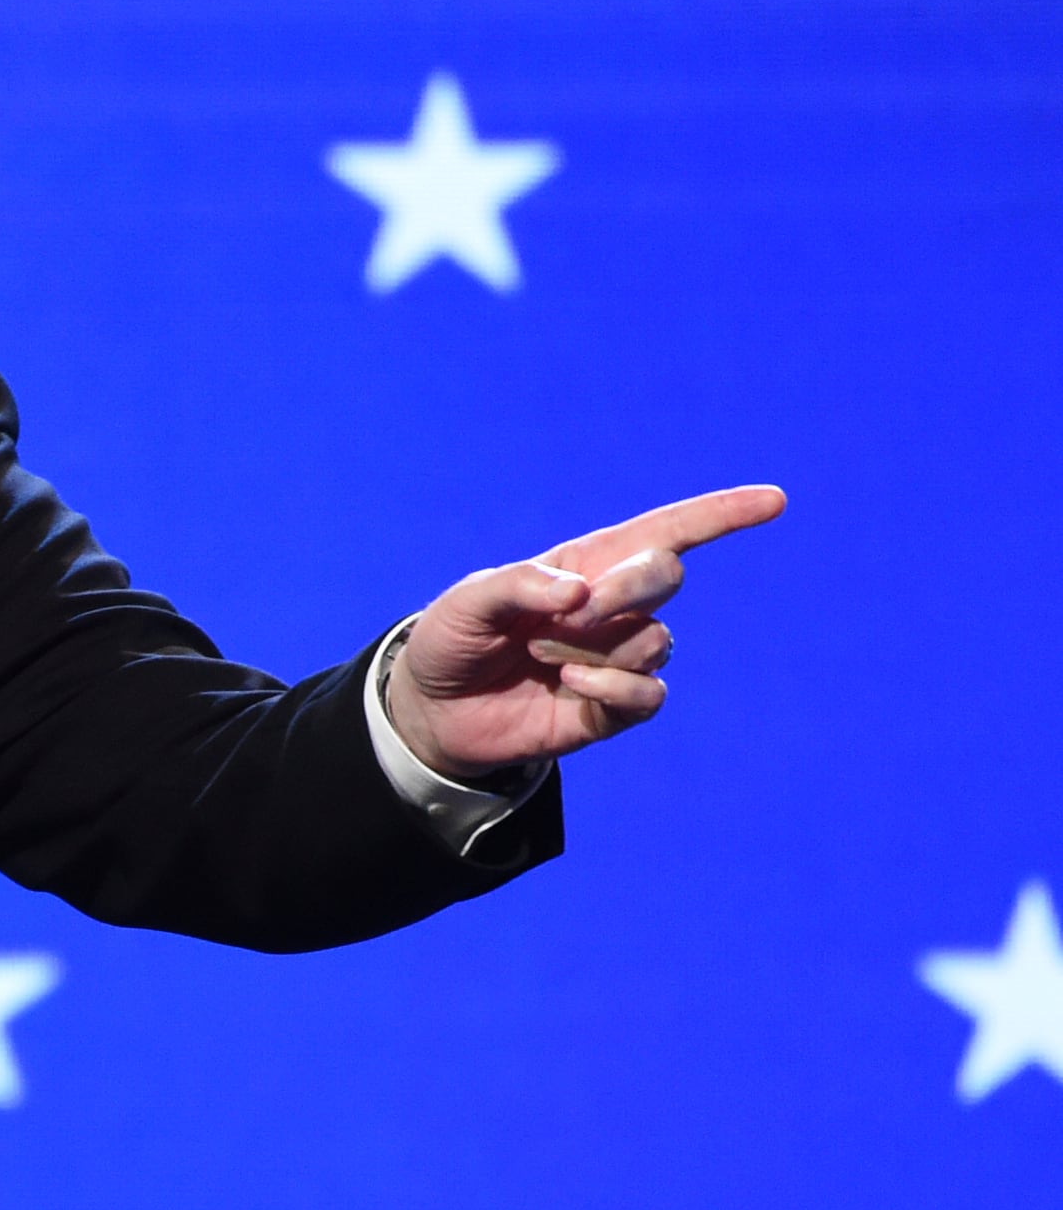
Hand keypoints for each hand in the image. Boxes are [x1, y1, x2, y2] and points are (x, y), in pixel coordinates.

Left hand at [384, 485, 786, 779]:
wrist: (436, 709)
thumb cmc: (453, 639)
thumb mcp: (468, 601)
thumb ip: (519, 584)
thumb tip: (582, 593)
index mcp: (586, 564)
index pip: (667, 531)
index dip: (721, 514)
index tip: (774, 500)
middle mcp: (613, 607)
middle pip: (667, 575)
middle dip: (628, 588)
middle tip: (572, 611)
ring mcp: (617, 656)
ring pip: (654, 639)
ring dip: (595, 645)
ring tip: (539, 655)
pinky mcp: (613, 705)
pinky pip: (650, 693)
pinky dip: (615, 686)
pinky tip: (572, 684)